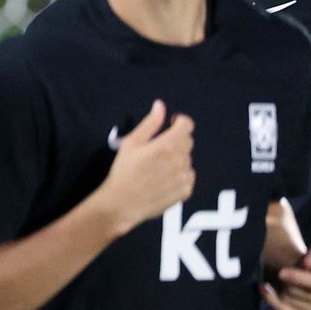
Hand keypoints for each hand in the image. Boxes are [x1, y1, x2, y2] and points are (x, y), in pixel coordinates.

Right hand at [97, 100, 195, 234]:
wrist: (122, 203)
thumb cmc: (123, 171)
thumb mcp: (131, 143)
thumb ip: (150, 123)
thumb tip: (160, 106)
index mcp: (166, 145)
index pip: (187, 125)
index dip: (180, 121)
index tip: (172, 122)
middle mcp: (179, 160)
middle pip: (188, 141)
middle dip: (176, 139)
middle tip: (158, 147)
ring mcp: (184, 177)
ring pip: (187, 159)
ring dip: (177, 158)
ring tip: (157, 166)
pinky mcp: (185, 191)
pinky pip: (188, 176)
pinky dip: (179, 174)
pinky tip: (162, 179)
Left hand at [263, 240, 310, 309]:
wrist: (288, 268)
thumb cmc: (303, 258)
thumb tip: (310, 265)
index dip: (301, 278)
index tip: (282, 272)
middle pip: (307, 295)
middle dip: (290, 284)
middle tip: (279, 274)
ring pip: (295, 305)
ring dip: (281, 292)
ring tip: (275, 281)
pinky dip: (275, 304)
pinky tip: (265, 291)